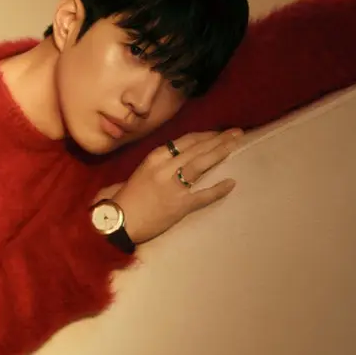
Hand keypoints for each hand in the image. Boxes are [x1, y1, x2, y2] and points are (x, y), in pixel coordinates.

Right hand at [109, 129, 243, 244]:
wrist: (119, 222)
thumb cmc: (127, 198)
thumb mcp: (142, 172)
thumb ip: (161, 163)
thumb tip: (180, 159)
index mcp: (155, 157)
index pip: (185, 141)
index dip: (204, 135)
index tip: (218, 132)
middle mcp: (166, 167)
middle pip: (197, 148)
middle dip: (218, 139)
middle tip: (236, 133)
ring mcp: (174, 186)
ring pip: (201, 164)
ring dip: (220, 152)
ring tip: (235, 145)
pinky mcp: (180, 205)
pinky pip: (203, 195)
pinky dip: (218, 189)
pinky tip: (231, 183)